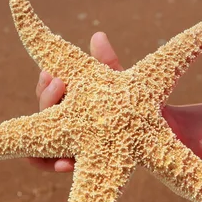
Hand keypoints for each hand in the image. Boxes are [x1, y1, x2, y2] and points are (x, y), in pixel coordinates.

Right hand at [27, 32, 124, 171]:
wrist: (158, 132)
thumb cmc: (134, 104)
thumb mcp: (122, 84)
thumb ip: (108, 65)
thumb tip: (98, 36)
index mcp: (69, 100)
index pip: (48, 91)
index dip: (45, 83)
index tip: (50, 72)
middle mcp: (66, 122)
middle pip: (43, 114)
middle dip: (46, 99)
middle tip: (57, 83)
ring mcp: (70, 144)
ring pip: (43, 142)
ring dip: (45, 134)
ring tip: (56, 124)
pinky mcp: (79, 165)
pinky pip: (60, 166)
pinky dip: (58, 164)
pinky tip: (66, 164)